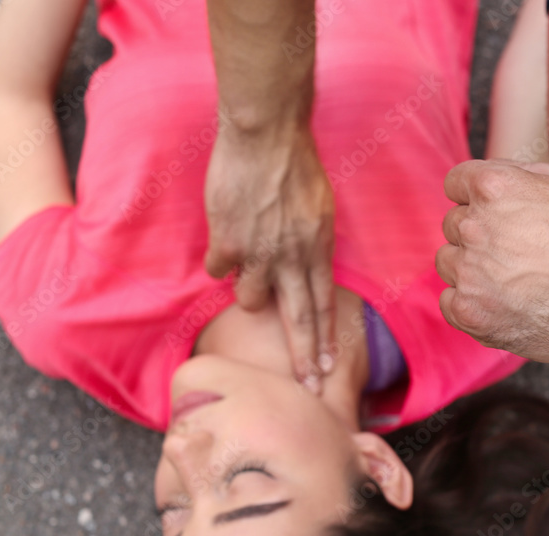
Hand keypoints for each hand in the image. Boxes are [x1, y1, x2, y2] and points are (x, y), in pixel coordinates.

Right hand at [204, 122, 335, 390]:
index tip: (329, 368)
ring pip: (251, 299)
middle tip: (310, 387)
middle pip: (299, 319)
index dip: (326, 339)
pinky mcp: (227, 241)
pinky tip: (223, 244)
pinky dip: (220, 259)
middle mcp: (293, 257)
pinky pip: (219, 267)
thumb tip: (302, 273)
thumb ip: (312, 246)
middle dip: (304, 357)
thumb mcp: (320, 209)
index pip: (325, 305)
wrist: (265, 134)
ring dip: (249, 293)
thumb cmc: (295, 165)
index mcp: (319, 248)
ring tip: (248, 274)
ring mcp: (259, 252)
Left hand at [436, 159, 548, 361]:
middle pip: (453, 225)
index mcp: (492, 188)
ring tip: (510, 278)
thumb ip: (512, 173)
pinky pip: (448, 300)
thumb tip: (479, 179)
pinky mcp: (467, 310)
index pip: (455, 184)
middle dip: (477, 234)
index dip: (474, 198)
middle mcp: (473, 226)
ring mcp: (468, 271)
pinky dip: (469, 302)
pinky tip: (499, 302)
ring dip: (470, 267)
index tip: (490, 214)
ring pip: (448, 262)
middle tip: (513, 251)